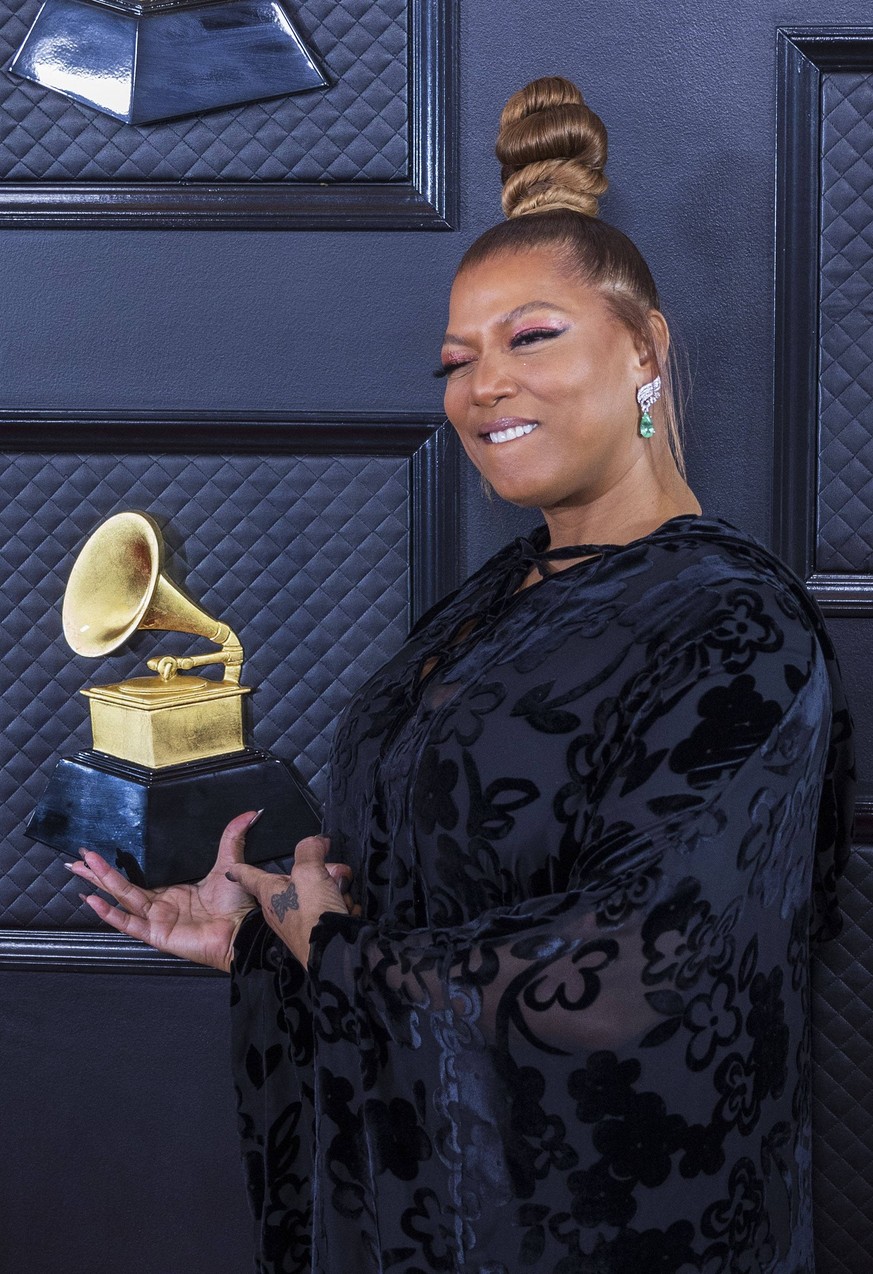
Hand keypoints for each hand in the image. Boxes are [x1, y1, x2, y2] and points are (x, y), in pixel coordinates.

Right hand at [65, 810, 266, 972]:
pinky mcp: (156, 934)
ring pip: (122, 898)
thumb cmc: (236, 903)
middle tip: (76, 858)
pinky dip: (110, 913)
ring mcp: (156, 920)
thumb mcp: (229, 863)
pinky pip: (129, 923)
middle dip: (98, 872)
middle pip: (121, 887)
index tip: (97, 853)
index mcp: (171, 891)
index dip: (116, 867)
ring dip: (101, 882)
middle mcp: (159, 906)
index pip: (136, 878)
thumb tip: (249, 813)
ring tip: (81, 867)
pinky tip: (93, 901)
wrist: (243, 929)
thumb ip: (232, 838)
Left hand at [227, 835, 355, 966]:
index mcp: (270, 892)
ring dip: (334, 890)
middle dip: (320, 872)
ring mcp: (299, 922)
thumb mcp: (308, 873)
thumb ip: (309, 851)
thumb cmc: (312, 918)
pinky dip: (340, 908)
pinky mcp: (316, 933)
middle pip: (298, 879)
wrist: (333, 956)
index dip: (241, 868)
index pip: (248, 876)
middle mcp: (281, 908)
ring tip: (341, 896)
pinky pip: (329, 912)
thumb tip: (315, 841)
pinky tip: (346, 911)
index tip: (232, 868)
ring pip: (317, 893)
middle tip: (333, 873)